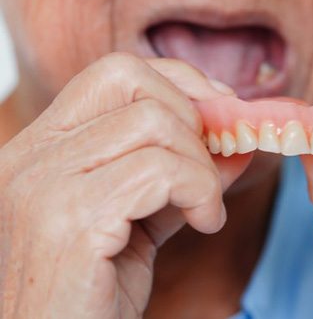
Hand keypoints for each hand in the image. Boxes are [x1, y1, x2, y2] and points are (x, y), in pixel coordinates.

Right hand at [0, 53, 250, 318]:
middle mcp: (30, 155)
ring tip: (206, 205)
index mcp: (42, 146)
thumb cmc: (94, 288)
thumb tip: (233, 137)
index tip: (219, 106)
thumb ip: (180, 170)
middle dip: (190, 115)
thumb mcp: (141, 215)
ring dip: (201, 164)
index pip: (114, 72)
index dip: (177, 79)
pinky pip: (159, 170)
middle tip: (209, 163)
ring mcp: (42, 184)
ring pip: (154, 122)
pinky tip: (204, 222)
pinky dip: (199, 190)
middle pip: (130, 79)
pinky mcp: (67, 219)